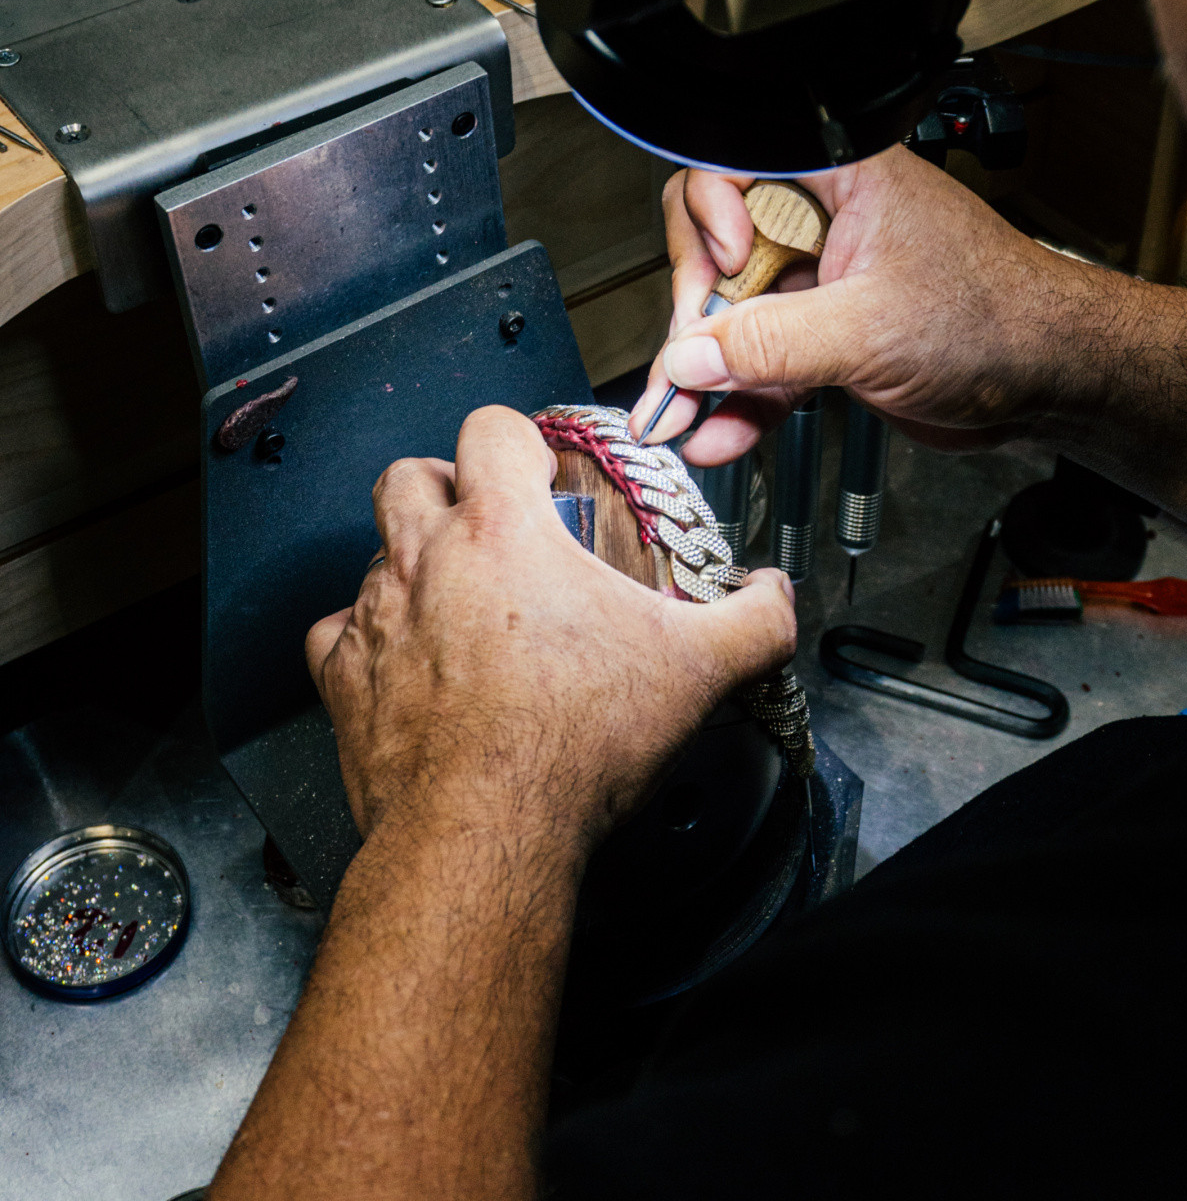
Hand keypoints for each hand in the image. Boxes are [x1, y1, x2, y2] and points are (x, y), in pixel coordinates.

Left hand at [305, 405, 795, 851]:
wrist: (487, 833)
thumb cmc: (574, 744)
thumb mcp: (698, 670)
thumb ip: (753, 619)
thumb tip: (775, 597)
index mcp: (504, 531)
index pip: (488, 428)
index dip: (517, 438)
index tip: (541, 470)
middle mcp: (427, 560)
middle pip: (407, 475)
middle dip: (443, 485)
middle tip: (483, 521)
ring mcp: (377, 619)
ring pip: (371, 552)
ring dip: (408, 563)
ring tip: (453, 599)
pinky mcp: (345, 681)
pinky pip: (335, 633)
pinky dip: (364, 639)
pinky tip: (403, 660)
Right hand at [630, 146, 1116, 466]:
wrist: (1051, 382)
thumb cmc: (1001, 318)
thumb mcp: (872, 327)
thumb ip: (773, 343)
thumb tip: (690, 357)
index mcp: (837, 177)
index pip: (729, 167)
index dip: (711, 217)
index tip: (729, 267)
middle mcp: (820, 221)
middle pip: (715, 249)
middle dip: (692, 315)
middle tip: (688, 364)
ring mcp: (819, 281)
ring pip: (731, 317)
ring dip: (702, 374)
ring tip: (678, 419)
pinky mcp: (823, 338)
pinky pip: (760, 364)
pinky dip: (738, 402)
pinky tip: (717, 434)